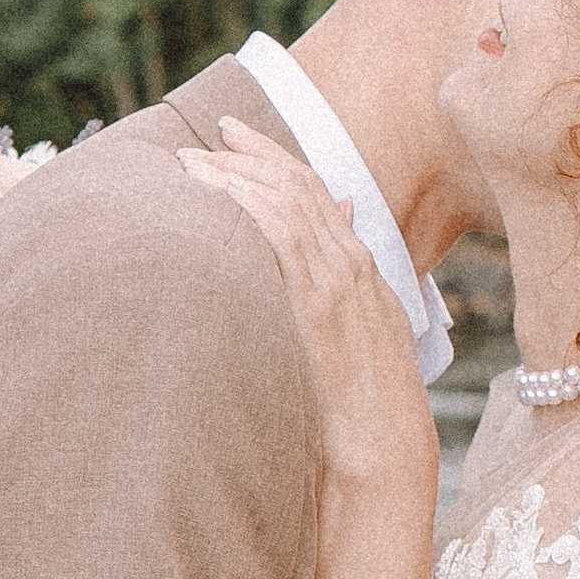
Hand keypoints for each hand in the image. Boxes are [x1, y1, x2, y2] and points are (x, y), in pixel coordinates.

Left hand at [181, 127, 439, 494]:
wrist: (386, 442)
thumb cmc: (364, 402)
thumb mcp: (357, 335)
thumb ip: (337, 291)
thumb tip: (321, 261)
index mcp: (360, 266)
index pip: (315, 190)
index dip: (274, 157)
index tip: (235, 136)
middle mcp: (353, 262)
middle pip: (298, 185)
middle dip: (249, 155)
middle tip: (204, 139)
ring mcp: (339, 279)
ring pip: (286, 203)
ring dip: (236, 177)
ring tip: (193, 166)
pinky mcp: (320, 303)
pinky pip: (283, 237)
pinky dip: (250, 209)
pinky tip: (218, 199)